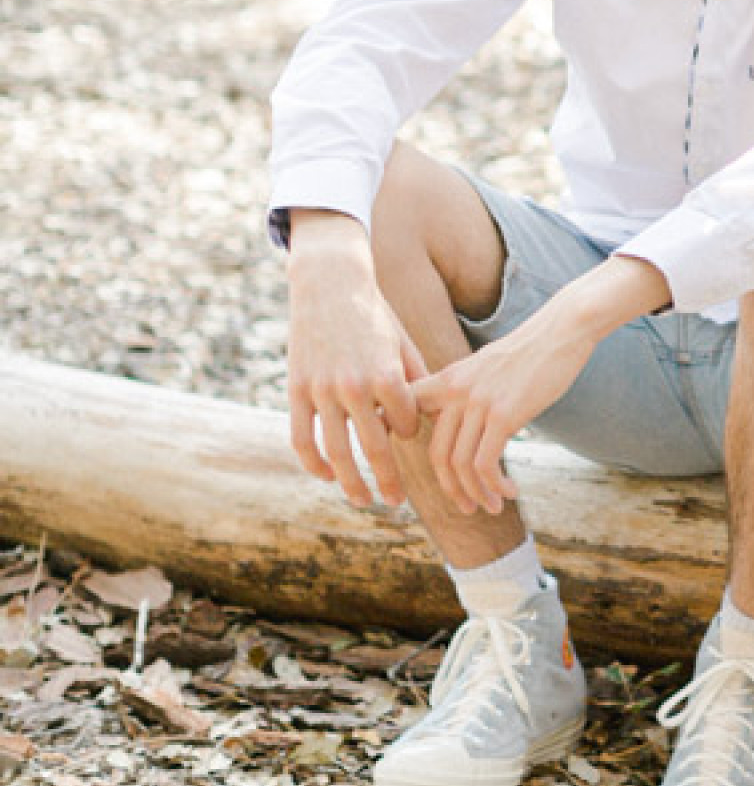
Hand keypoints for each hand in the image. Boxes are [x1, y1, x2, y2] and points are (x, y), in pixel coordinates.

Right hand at [287, 236, 424, 511]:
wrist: (329, 282)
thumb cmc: (372, 313)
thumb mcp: (401, 342)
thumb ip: (414, 380)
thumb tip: (425, 418)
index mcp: (385, 374)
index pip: (404, 424)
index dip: (408, 431)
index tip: (406, 430)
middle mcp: (354, 387)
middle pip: (374, 449)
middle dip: (388, 480)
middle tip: (396, 502)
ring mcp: (322, 390)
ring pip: (336, 452)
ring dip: (351, 483)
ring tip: (362, 500)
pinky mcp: (296, 390)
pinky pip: (302, 439)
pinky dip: (313, 464)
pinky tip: (326, 476)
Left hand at [411, 305, 597, 517]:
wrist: (563, 328)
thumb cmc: (531, 350)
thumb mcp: (486, 365)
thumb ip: (466, 391)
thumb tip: (459, 421)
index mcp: (448, 379)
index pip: (406, 408)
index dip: (393, 434)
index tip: (396, 459)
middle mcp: (456, 391)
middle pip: (438, 454)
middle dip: (451, 489)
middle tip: (467, 507)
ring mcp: (479, 402)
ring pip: (461, 465)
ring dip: (476, 494)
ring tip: (492, 506)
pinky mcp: (504, 414)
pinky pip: (486, 464)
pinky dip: (495, 486)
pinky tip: (509, 491)